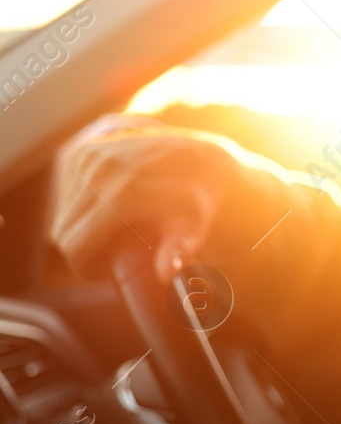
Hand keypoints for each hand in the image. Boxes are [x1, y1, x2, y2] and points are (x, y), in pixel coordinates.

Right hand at [51, 114, 226, 279]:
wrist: (193, 150)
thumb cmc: (197, 194)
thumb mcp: (196, 220)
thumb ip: (180, 247)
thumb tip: (165, 273)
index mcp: (124, 192)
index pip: (76, 245)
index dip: (87, 267)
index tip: (107, 272)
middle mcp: (100, 171)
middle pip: (64, 233)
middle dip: (83, 251)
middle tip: (110, 257)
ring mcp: (87, 158)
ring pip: (61, 215)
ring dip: (79, 231)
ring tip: (110, 235)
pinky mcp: (80, 152)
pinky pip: (63, 196)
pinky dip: (77, 211)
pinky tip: (104, 214)